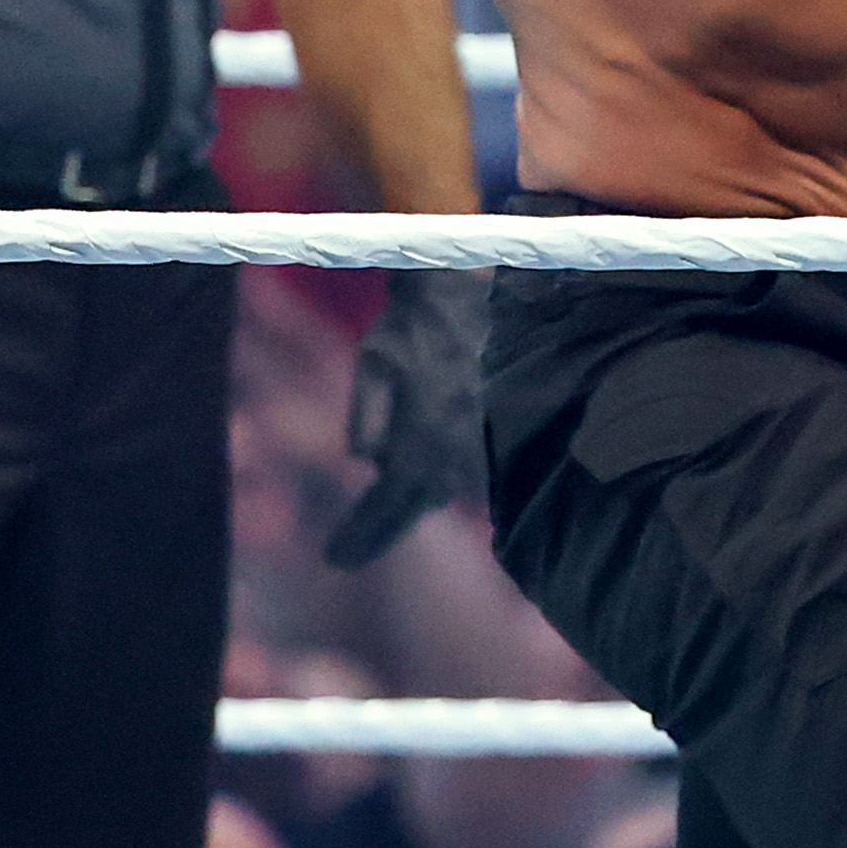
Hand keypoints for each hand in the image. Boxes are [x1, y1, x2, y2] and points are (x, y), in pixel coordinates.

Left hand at [323, 268, 490, 567]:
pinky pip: (476, 464)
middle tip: (353, 539)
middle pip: (421, 503)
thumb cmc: (419, 322)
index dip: (360, 538)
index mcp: (419, 446)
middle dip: (390, 518)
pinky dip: (454, 467)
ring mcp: (487, 446)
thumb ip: (367, 420)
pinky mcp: (510, 430)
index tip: (335, 560)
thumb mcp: (373, 363)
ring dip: (424, 491)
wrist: (481, 288)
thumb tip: (368, 461)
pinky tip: (442, 456)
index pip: (385, 510)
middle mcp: (456, 456)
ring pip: (450, 485)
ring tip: (399, 495)